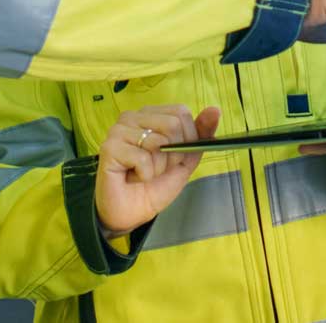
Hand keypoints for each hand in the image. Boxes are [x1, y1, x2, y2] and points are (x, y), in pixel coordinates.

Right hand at [96, 105, 220, 236]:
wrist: (130, 214)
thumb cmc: (154, 185)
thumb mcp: (185, 160)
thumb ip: (200, 135)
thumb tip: (215, 110)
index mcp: (150, 114)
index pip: (181, 112)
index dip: (187, 138)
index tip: (175, 157)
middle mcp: (132, 116)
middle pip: (172, 124)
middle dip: (173, 155)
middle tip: (158, 168)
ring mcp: (118, 130)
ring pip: (158, 142)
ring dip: (158, 167)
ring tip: (144, 174)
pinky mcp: (110, 147)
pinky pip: (143, 158)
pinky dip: (145, 175)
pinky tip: (133, 177)